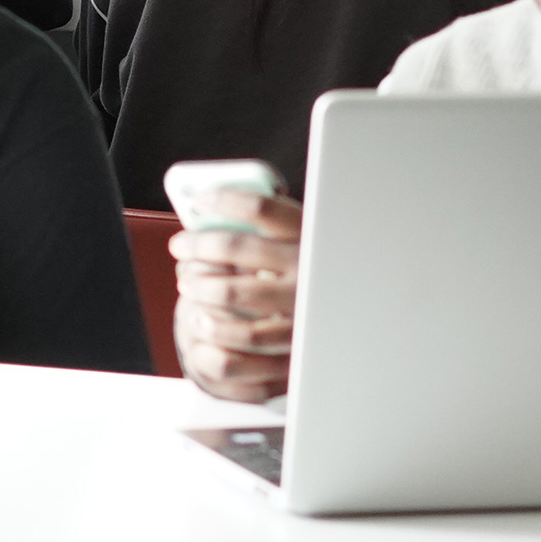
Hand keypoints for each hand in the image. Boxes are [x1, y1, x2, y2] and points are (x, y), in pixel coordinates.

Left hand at [169, 190, 299, 402]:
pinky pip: (244, 338)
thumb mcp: (302, 241)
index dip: (224, 200)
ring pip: (233, 293)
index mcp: (312, 234)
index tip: (198, 200)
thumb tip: (210, 211)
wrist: (360, 316)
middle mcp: (308, 267)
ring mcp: (302, 306)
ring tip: (187, 282)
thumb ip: (269, 228)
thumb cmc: (314, 269)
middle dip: (199, 245)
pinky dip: (214, 327)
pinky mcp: (296, 341)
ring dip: (200, 286)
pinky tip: (199, 319)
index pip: (262, 207)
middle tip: (179, 245)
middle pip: (238, 248)